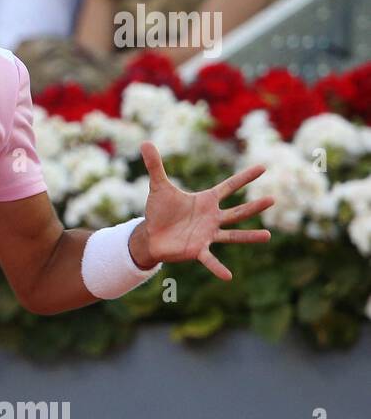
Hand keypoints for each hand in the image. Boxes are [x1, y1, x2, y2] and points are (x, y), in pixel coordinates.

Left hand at [134, 140, 274, 280]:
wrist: (151, 234)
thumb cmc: (159, 211)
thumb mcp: (158, 186)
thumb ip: (155, 165)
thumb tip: (145, 142)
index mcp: (205, 201)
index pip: (228, 186)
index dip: (244, 177)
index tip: (262, 167)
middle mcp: (211, 217)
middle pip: (237, 211)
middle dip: (254, 206)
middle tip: (273, 199)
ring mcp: (207, 234)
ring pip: (232, 234)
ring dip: (249, 236)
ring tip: (268, 236)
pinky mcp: (197, 249)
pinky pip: (210, 259)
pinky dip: (217, 267)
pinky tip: (229, 277)